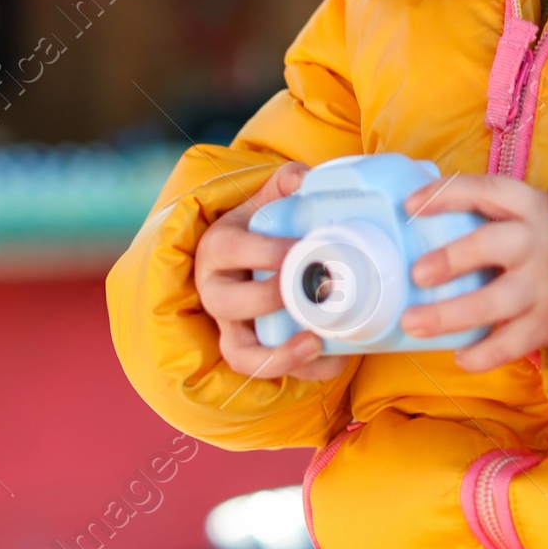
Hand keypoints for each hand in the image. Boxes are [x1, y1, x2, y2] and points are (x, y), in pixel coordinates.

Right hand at [194, 162, 349, 381]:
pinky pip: (264, 370)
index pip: (231, 250)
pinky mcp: (246, 350)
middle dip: (269, 298)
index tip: (302, 249)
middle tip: (312, 289)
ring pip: (239, 351)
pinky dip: (298, 370)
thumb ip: (285, 183)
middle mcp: (214, 290)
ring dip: (277, 353)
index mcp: (217, 247)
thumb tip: (307, 177)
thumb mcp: (265, 201)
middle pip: (229, 302)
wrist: (247, 260)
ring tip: (315, 343)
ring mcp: (228, 325)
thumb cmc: (260, 229)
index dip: (265, 252)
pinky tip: (333, 360)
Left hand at [403, 174, 547, 373]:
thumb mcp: (534, 215)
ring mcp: (547, 284)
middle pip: (490, 245)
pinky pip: (512, 343)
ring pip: (495, 301)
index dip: (446, 195)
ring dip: (451, 315)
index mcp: (532, 206)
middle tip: (417, 274)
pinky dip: (483, 354)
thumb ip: (494, 214)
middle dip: (451, 259)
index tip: (410, 204)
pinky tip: (460, 356)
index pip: (486, 190)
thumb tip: (424, 211)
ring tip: (414, 324)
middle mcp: (539, 241)